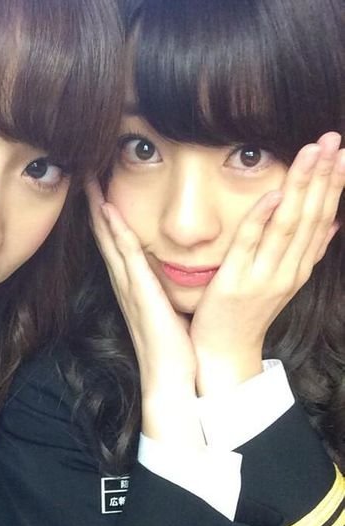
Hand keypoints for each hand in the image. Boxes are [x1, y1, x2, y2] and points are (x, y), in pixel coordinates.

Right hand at [86, 180, 203, 445]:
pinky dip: (115, 232)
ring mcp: (129, 288)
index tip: (101, 189)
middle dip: (94, 205)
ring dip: (98, 210)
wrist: (172, 379)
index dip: (106, 217)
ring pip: (110, 241)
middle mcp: (126, 284)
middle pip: (105, 237)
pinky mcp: (139, 294)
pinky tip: (107, 210)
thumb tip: (174, 277)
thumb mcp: (170, 312)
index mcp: (134, 288)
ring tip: (88, 181)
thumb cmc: (175, 350)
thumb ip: (166, 292)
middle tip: (84, 174)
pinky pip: (125, 256)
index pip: (117, 245)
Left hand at [191, 132, 343, 394]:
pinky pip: (249, 245)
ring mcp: (263, 277)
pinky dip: (262, 218)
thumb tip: (331, 225)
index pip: (323, 218)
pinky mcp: (235, 283)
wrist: (225, 351)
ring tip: (312, 153)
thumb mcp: (284, 282)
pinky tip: (273, 193)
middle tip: (332, 139)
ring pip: (288, 225)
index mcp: (300, 268)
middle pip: (311, 216)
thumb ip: (306, 252)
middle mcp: (288, 271)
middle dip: (324, 175)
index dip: (334, 184)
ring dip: (301, 187)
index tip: (343, 151)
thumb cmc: (248, 313)